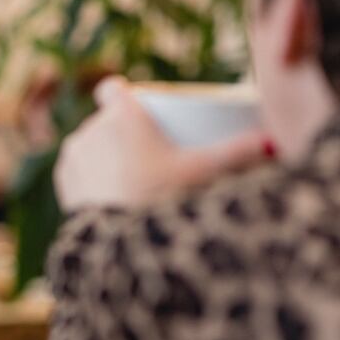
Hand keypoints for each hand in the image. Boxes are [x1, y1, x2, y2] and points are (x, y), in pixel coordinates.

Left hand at [54, 76, 269, 210]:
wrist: (121, 249)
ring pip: (89, 145)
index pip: (112, 90)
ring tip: (128, 172)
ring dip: (104, 154)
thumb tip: (276, 143)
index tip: (136, 104)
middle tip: (147, 151)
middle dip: (121, 132)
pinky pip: (77, 170)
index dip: (122, 94)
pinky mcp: (64, 184)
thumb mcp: (205, 172)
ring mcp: (72, 157)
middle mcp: (89, 130)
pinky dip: (90, 176)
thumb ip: (241, 153)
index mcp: (119, 116)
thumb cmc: (163, 201)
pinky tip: (103, 184)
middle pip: (104, 121)